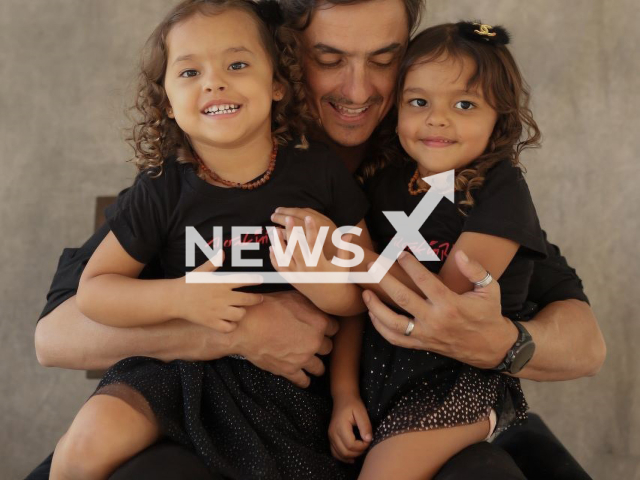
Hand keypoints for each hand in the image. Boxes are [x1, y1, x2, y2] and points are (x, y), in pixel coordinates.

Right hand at [172, 252, 263, 332]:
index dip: (255, 280)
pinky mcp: (212, 322)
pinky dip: (231, 325)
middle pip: (248, 300)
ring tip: (239, 309)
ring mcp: (217, 311)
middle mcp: (222, 297)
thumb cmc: (189, 283)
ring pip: (240, 315)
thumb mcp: (201, 271)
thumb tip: (222, 252)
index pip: (244, 281)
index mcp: (221, 283)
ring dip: (242, 312)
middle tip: (259, 298)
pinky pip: (229, 327)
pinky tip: (230, 321)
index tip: (260, 280)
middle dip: (256, 299)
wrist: (174, 299)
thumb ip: (213, 263)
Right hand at [228, 290, 338, 387]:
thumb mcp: (293, 297)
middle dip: (322, 344)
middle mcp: (315, 342)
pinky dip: (304, 379)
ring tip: (311, 360)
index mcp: (319, 323)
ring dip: (316, 363)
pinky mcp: (289, 371)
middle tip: (314, 341)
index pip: (335, 328)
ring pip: (320, 367)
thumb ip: (311, 305)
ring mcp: (303, 359)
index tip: (323, 327)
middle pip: (329, 347)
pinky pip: (303, 381)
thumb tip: (319, 307)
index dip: (328, 326)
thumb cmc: (268, 308)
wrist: (247, 325)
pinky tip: (303, 376)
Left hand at [269, 216, 351, 276]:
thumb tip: (348, 234)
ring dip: (278, 243)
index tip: (309, 217)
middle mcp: (306, 269)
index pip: (314, 243)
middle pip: (296, 247)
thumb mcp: (344, 265)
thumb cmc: (338, 279)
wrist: (330, 298)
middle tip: (288, 218)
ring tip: (274, 229)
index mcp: (320, 264)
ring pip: (284, 257)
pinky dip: (274, 258)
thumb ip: (344, 249)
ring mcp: (297, 275)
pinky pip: (280, 268)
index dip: (311, 229)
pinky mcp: (291, 279)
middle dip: (291, 232)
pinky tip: (271, 247)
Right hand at [328, 394, 372, 462]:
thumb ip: (365, 425)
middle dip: (358, 452)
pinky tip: (352, 457)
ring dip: (352, 456)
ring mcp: (330, 437)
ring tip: (360, 449)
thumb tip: (368, 440)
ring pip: (340, 455)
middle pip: (345, 452)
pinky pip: (335, 453)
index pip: (351, 445)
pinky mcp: (331, 438)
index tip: (369, 439)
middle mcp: (332, 434)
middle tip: (366, 444)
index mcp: (340, 427)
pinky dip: (343, 457)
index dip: (362, 446)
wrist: (343, 398)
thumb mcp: (361, 412)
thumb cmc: (353, 404)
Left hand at [363, 251, 517, 368]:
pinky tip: (373, 315)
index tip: (400, 254)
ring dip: (376, 307)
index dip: (410, 266)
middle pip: (403, 299)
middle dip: (385, 281)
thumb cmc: (488, 314)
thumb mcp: (490, 289)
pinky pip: (396, 339)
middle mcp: (435, 320)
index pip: (424, 281)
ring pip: (394, 323)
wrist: (492, 347)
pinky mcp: (422, 344)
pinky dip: (381, 328)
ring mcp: (426, 334)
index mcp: (451, 305)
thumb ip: (475, 270)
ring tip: (365, 293)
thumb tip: (460, 254)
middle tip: (373, 268)